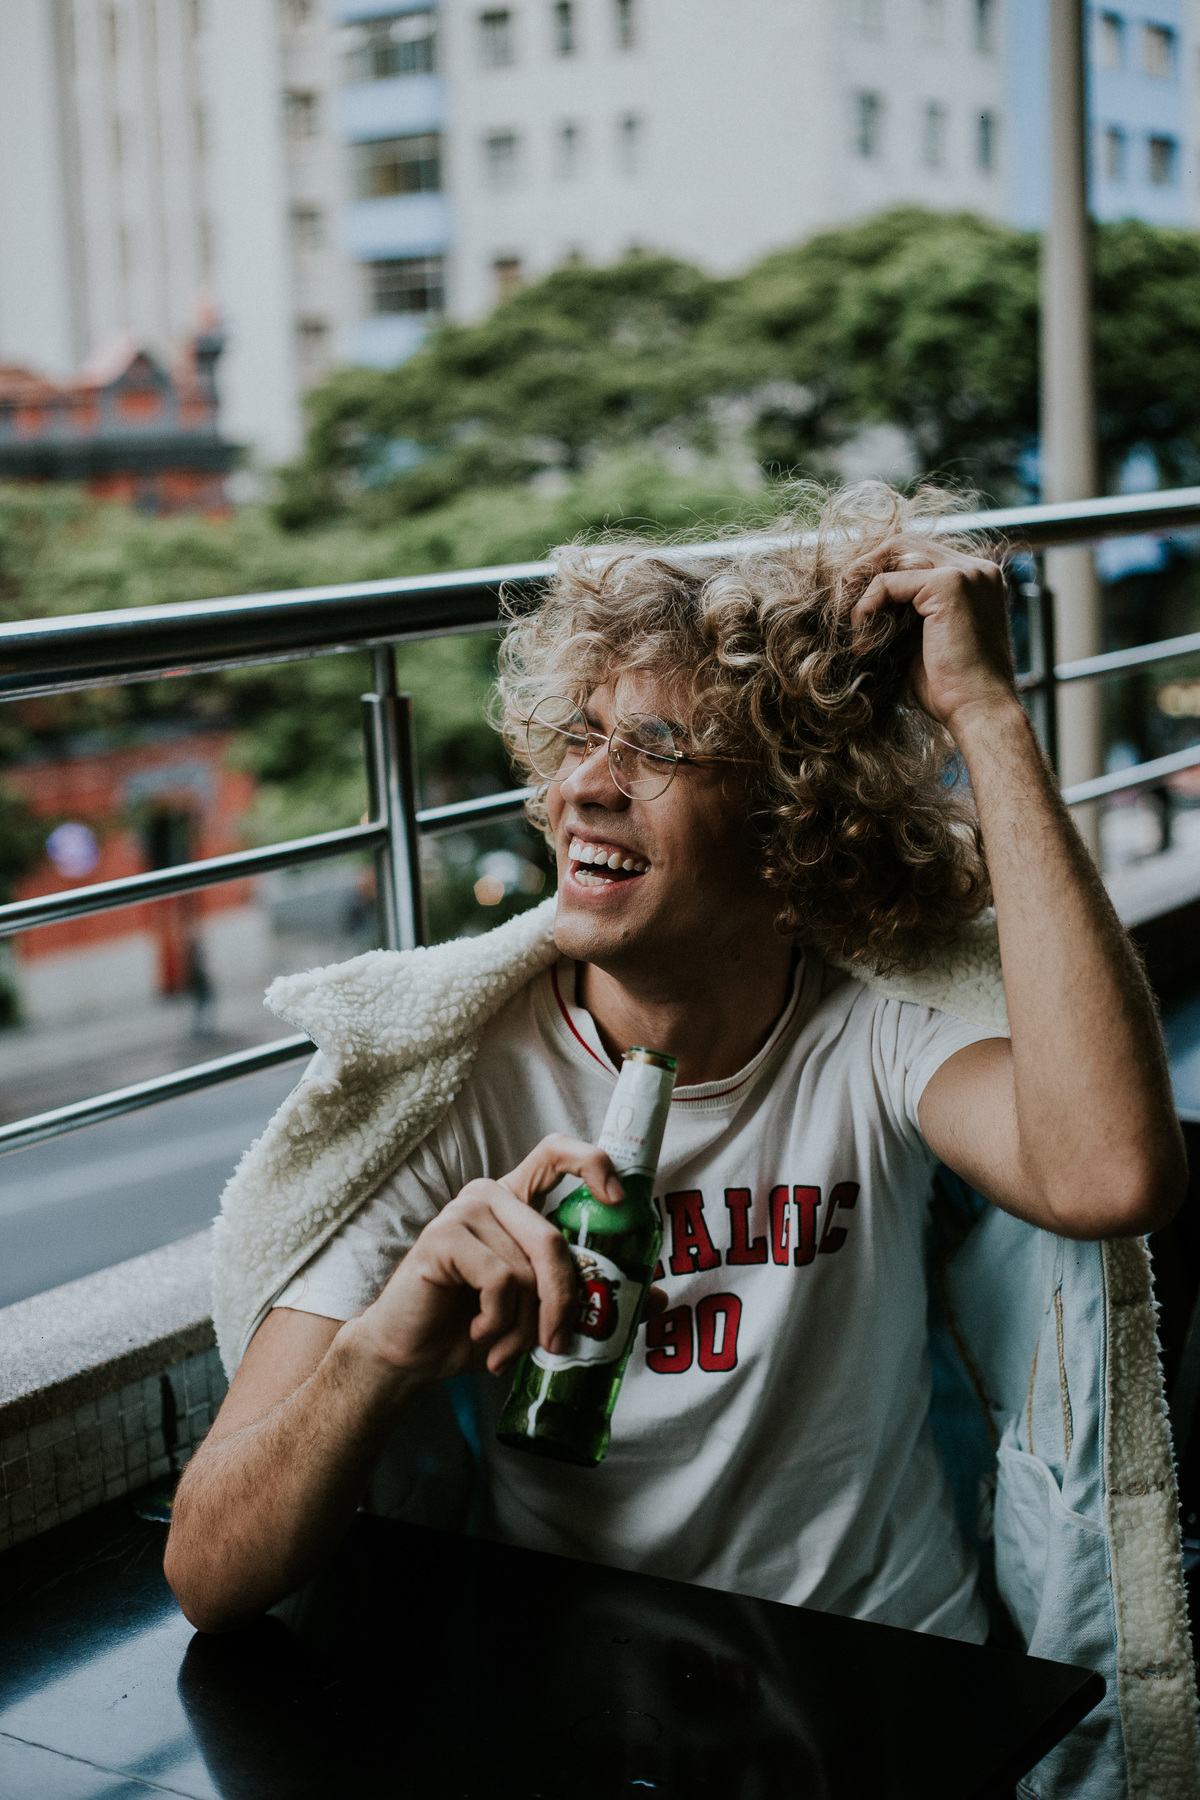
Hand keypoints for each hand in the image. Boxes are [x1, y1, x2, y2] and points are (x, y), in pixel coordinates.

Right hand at [354, 1135, 662, 1382]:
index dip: (592, 1162)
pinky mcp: (442, 1236)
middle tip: (557, 1344)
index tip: (617, 1197)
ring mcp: (464, 1211)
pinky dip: (498, 1320)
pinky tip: (479, 1335)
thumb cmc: (474, 1328)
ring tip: (504, 1348)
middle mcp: (491, 1196)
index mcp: (517, 1201)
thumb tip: (656, 1298)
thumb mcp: (538, 1313)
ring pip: (526, 1267)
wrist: (411, 1356)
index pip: (556, 1154)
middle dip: (564, 1300)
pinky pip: (498, 1278)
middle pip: (552, 1237)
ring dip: (522, 1323)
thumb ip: (589, 1300)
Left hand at [847, 539, 1016, 734]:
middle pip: (906, 544)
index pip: (919, 553)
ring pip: (896, 554)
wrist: (978, 710)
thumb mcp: (926, 638)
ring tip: (851, 620)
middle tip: (843, 601)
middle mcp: (977, 568)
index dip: (882, 570)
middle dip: (868, 568)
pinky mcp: (948, 584)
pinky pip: (889, 582)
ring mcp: (965, 572)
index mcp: (977, 578)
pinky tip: (861, 632)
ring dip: (865, 584)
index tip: (856, 600)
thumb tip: (870, 601)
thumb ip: (907, 612)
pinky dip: (867, 604)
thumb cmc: (952, 687)